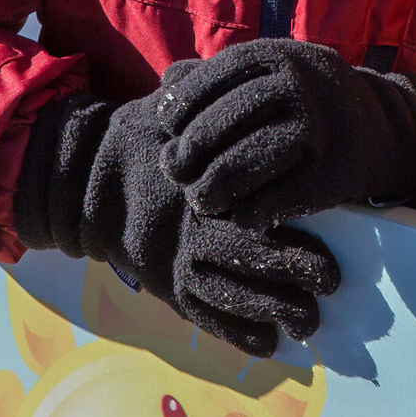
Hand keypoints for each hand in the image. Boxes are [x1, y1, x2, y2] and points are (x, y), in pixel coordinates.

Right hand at [14, 90, 339, 356]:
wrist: (85, 183)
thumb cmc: (137, 140)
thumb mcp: (163, 108)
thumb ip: (194, 92)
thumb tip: (205, 71)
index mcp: (197, 196)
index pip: (252, 228)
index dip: (293, 251)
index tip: (330, 267)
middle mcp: (188, 235)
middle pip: (248, 268)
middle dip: (293, 285)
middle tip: (330, 291)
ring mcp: (175, 265)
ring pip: (228, 299)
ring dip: (271, 315)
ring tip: (308, 326)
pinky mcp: (166, 286)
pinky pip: (203, 318)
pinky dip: (234, 334)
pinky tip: (267, 345)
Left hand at [155, 38, 415, 229]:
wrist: (375, 128)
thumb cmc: (301, 102)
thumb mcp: (268, 74)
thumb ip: (217, 76)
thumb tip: (167, 82)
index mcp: (279, 57)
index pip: (215, 78)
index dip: (182, 104)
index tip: (166, 127)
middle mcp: (301, 86)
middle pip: (223, 122)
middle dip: (189, 151)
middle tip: (173, 170)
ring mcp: (320, 129)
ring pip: (245, 163)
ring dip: (212, 188)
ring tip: (200, 199)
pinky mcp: (334, 175)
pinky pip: (275, 202)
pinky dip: (248, 214)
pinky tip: (238, 215)